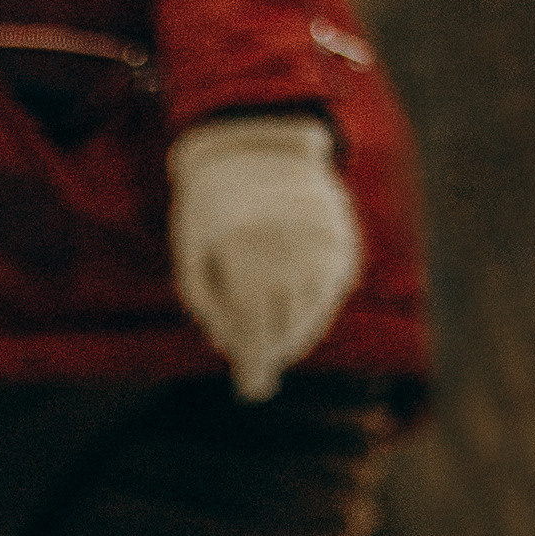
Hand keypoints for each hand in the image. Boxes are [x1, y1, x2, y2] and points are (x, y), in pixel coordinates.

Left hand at [167, 116, 361, 400]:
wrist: (252, 146)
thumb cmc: (209, 211)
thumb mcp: (192, 258)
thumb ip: (210, 308)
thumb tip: (234, 351)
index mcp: (244, 249)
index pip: (256, 326)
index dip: (255, 364)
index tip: (252, 389)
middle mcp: (289, 244)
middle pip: (286, 325)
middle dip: (270, 351)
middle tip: (256, 374)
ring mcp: (322, 238)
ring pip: (312, 311)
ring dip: (293, 334)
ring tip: (271, 342)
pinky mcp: (342, 236)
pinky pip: (332, 290)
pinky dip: (314, 308)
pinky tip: (294, 313)